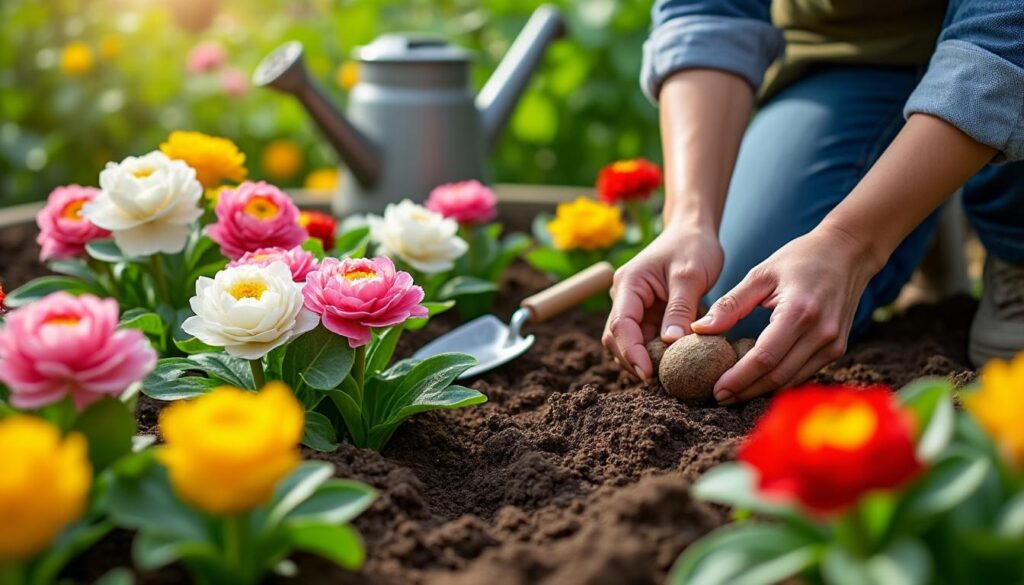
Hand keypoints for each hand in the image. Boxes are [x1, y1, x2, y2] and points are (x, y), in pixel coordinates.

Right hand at [603, 229, 723, 380]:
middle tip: (661, 381)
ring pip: (630, 343)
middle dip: (635, 361)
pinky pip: (647, 340)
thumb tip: (670, 343)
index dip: (631, 352)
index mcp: (629, 284)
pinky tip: (676, 361)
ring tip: (671, 374)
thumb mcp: (690, 276)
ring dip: (646, 359)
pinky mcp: (648, 315)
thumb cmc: (692, 246)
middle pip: (618, 339)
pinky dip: (658, 353)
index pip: (621, 324)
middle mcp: (625, 298)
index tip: (649, 374)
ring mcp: (635, 307)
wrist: (694, 232)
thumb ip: (680, 309)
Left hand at [691, 225, 881, 403]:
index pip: (764, 358)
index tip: (715, 389)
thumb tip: (699, 329)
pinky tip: (758, 382)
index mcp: (799, 312)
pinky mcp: (837, 349)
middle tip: (719, 398)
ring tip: (734, 394)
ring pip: (792, 380)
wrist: (848, 253)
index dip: (738, 378)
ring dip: (762, 391)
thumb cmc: (801, 258)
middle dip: (746, 391)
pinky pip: (804, 373)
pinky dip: (780, 381)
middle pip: (778, 376)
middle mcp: (820, 333)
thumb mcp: (760, 274)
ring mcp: (833, 344)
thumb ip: (730, 304)